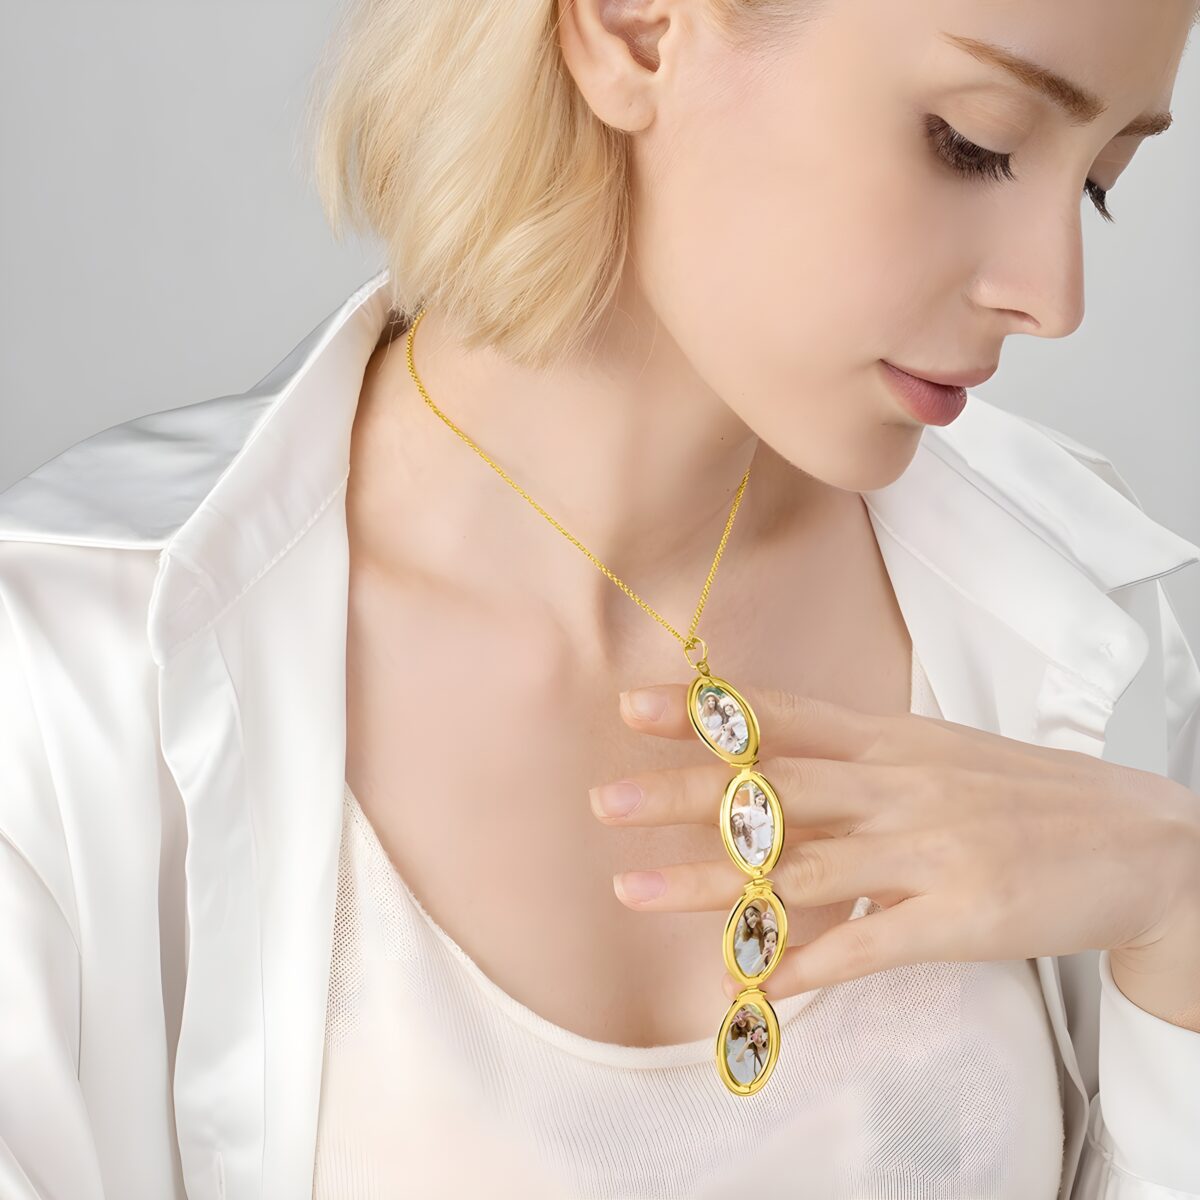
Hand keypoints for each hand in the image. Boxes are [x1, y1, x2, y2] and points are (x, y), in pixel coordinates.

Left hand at [587, 681, 1199, 1005]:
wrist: (1145, 844)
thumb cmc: (1026, 799)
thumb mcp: (936, 759)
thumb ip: (855, 769)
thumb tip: (774, 783)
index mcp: (893, 741)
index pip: (783, 717)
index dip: (706, 713)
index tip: (631, 706)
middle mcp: (901, 785)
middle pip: (775, 786)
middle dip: (683, 794)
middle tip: (603, 803)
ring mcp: (933, 849)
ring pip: (803, 866)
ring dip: (713, 885)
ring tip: (634, 890)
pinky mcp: (965, 916)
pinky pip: (869, 944)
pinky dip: (804, 963)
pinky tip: (745, 981)